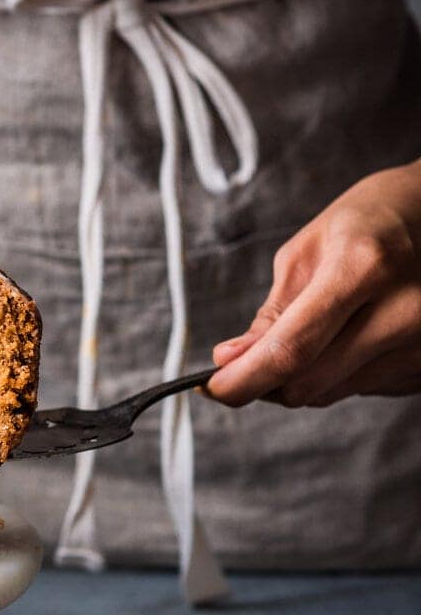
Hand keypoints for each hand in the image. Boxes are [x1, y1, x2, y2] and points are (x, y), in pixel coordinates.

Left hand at [207, 162, 420, 406]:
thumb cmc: (372, 222)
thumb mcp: (308, 250)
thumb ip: (271, 312)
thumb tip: (232, 360)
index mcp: (365, 268)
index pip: (291, 350)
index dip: (243, 379)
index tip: (212, 387)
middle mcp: (403, 312)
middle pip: (308, 383)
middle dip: (263, 381)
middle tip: (243, 362)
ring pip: (330, 393)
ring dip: (299, 377)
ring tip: (311, 330)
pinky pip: (358, 389)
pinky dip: (335, 372)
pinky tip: (348, 335)